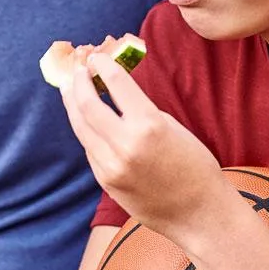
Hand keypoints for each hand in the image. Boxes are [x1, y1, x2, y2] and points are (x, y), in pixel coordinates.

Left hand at [60, 50, 225, 242]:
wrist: (198, 213)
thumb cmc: (194, 166)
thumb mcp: (172, 127)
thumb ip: (141, 109)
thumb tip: (114, 90)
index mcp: (148, 125)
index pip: (115, 84)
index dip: (102, 64)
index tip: (97, 56)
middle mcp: (125, 145)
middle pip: (87, 104)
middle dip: (79, 81)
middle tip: (77, 68)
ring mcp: (111, 166)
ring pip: (81, 127)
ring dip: (73, 103)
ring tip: (70, 87)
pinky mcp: (105, 181)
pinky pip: (90, 149)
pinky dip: (86, 130)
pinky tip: (85, 119)